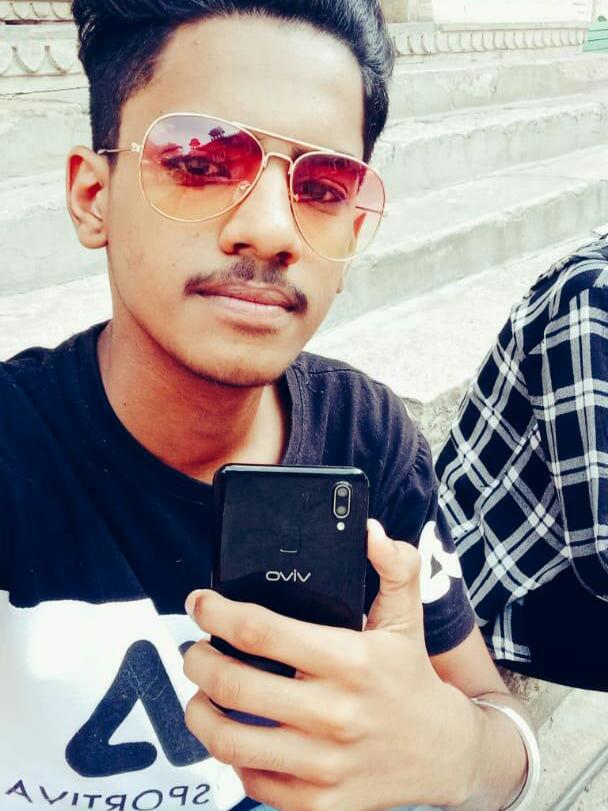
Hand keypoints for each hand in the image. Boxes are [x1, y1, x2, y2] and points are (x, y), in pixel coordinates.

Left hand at [183, 520, 477, 810]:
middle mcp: (335, 714)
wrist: (445, 755)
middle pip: (233, 686)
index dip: (216, 612)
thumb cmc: (412, 678)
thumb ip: (394, 566)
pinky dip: (232, 756)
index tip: (199, 602)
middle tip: (194, 650)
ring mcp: (324, 764)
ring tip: (200, 693)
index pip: (261, 631)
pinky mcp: (318, 802)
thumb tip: (369, 530)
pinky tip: (236, 733)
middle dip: (197, 661)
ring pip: (229, 741)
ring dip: (199, 713)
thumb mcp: (407, 616)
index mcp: (351, 661)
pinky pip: (252, 781)